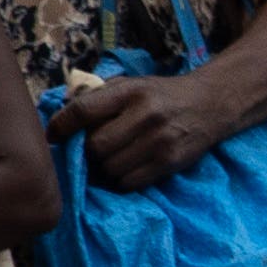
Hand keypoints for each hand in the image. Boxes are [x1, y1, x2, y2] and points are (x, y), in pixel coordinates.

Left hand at [50, 66, 232, 191]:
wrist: (212, 104)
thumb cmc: (163, 95)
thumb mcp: (132, 84)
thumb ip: (100, 95)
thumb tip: (64, 113)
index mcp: (130, 92)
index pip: (83, 110)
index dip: (62, 126)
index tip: (54, 136)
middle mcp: (146, 115)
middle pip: (96, 145)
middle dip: (88, 152)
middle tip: (92, 150)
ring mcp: (160, 141)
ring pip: (111, 167)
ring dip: (104, 168)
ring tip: (110, 160)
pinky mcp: (171, 162)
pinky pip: (131, 181)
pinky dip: (121, 180)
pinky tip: (125, 170)